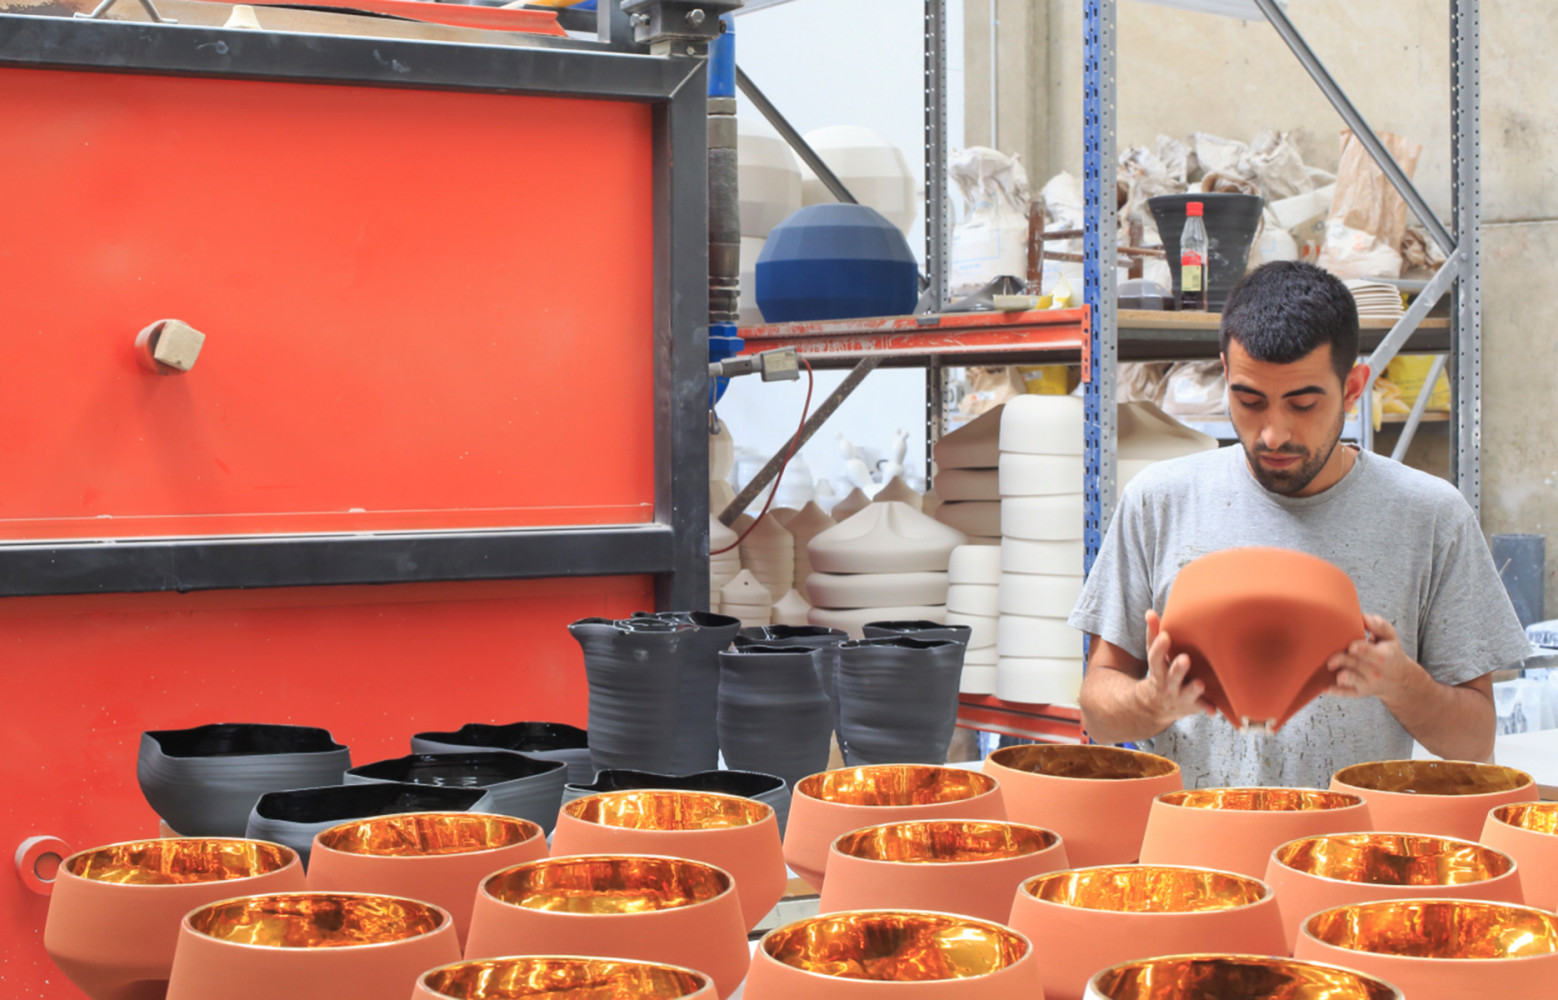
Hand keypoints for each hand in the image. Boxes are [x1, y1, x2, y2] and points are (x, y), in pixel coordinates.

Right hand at [1136, 609, 1215, 726]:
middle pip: (1171, 676)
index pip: (1155, 657)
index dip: (1159, 647)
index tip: (1166, 636)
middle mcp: (1167, 684)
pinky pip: (1200, 709)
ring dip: (1193, 689)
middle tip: (1185, 659)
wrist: (1156, 706)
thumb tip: (1150, 612)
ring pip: (1186, 694)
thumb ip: (1154, 634)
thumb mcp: (1154, 656)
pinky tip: (1214, 710)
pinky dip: (1206, 709)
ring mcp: (1180, 697)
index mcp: (1158, 670)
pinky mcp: (1193, 706)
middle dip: (1178, 669)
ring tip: (1200, 683)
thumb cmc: (1160, 673)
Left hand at [1327, 614, 1426, 704]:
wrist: (1399, 680)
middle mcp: (1375, 672)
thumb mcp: (1390, 638)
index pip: (1369, 652)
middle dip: (1342, 660)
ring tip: (1331, 670)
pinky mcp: (1359, 692)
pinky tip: (1325, 688)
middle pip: (1355, 664)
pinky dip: (1336, 691)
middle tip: (1331, 658)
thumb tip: (1364, 617)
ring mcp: (1366, 683)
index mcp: (1382, 657)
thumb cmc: (1390, 653)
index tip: (1351, 646)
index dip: (1359, 649)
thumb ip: (1379, 626)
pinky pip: (1346, 693)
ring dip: (1341, 676)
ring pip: (1351, 680)